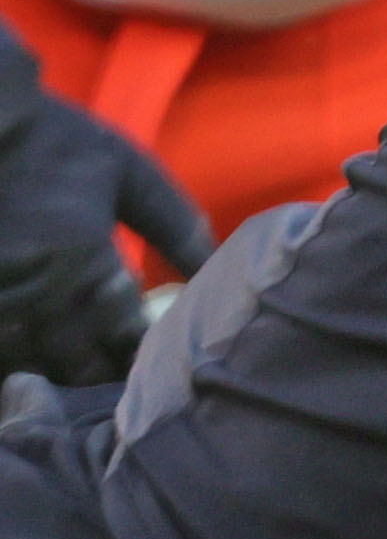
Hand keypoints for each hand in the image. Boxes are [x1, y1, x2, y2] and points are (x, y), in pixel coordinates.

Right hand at [0, 42, 212, 384]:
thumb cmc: (55, 139)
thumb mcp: (128, 172)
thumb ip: (176, 225)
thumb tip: (215, 272)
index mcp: (86, 264)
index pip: (125, 341)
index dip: (145, 367)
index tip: (165, 379)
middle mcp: (38, 291)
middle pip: (76, 368)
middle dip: (103, 386)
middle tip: (129, 400)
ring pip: (25, 365)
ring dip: (54, 382)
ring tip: (81, 399)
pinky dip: (13, 357)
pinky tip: (30, 368)